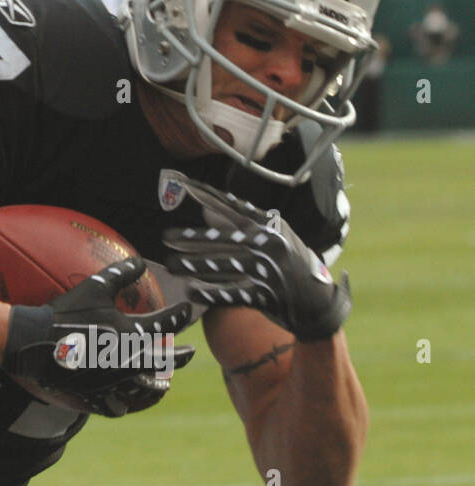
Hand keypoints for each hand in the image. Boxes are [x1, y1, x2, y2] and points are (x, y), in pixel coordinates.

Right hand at [2, 257, 194, 416]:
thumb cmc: (65, 313)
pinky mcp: (95, 395)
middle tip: (191, 352)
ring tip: (165, 380)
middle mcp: (128, 360)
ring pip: (146, 388)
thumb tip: (141, 261)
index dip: (180, 316)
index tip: (188, 311)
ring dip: (159, 382)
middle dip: (182, 355)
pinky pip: (117, 406)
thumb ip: (120, 274)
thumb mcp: (94, 288)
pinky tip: (127, 402)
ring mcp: (113, 381)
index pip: (166, 324)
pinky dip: (124, 404)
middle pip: (165, 361)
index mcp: (131, 333)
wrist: (34, 342)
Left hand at [161, 172, 350, 341]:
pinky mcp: (269, 295)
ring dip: (194, 265)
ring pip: (225, 265)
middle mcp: (270, 243)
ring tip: (171, 265)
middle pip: (224, 238)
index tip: (183, 184)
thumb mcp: (271, 236)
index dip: (207, 195)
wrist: (319, 301)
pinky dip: (212, 294)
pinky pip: (234, 293)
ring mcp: (270, 269)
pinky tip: (192, 293)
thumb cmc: (288, 263)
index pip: (233, 206)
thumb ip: (240, 225)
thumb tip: (205, 212)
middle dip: (192, 238)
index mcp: (270, 225)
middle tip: (165, 237)